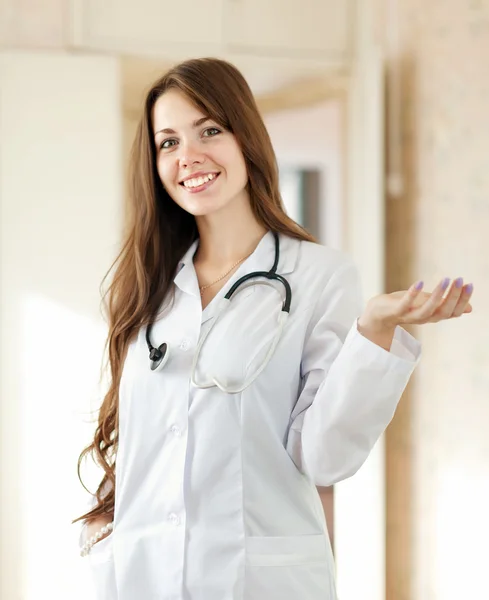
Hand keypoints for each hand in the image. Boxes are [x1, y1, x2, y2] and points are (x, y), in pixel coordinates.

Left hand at [358, 278, 473, 349]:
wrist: (378, 314)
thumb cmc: (405, 307)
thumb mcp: (428, 304)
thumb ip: (445, 305)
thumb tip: (470, 309)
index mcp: (433, 316)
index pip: (453, 312)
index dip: (463, 300)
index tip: (469, 285)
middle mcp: (424, 318)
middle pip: (443, 312)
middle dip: (454, 297)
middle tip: (461, 280)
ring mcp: (409, 316)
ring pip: (427, 310)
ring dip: (437, 295)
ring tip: (446, 279)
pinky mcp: (395, 311)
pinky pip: (405, 304)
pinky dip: (412, 294)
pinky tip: (419, 282)